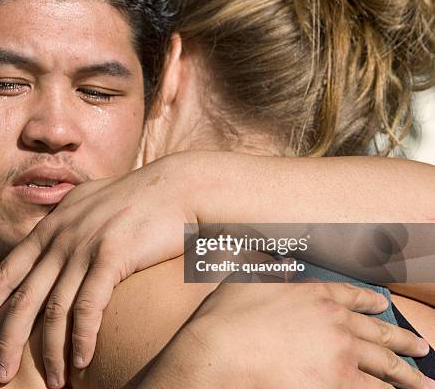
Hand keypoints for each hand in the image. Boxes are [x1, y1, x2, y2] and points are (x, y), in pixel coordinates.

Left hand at [0, 155, 195, 386]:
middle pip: (23, 297)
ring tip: (53, 383)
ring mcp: (84, 246)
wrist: (177, 186)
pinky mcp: (111, 256)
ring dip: (50, 352)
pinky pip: (89, 307)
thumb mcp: (91, 202)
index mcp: (52, 226)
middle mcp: (61, 237)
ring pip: (54, 309)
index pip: (7, 270)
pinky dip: (83, 338)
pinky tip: (82, 361)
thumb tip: (54, 236)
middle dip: (6, 339)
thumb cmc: (138, 198)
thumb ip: (67, 221)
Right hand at [140, 282, 433, 388]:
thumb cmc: (226, 318)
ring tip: (421, 382)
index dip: (371, 301)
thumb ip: (266, 267)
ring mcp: (340, 353)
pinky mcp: (337, 383)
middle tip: (420, 347)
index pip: (352, 295)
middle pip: (377, 332)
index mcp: (315, 294)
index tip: (384, 305)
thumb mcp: (245, 280)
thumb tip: (276, 258)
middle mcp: (335, 321)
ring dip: (405, 374)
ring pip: (384, 365)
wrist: (220, 352)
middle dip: (401, 341)